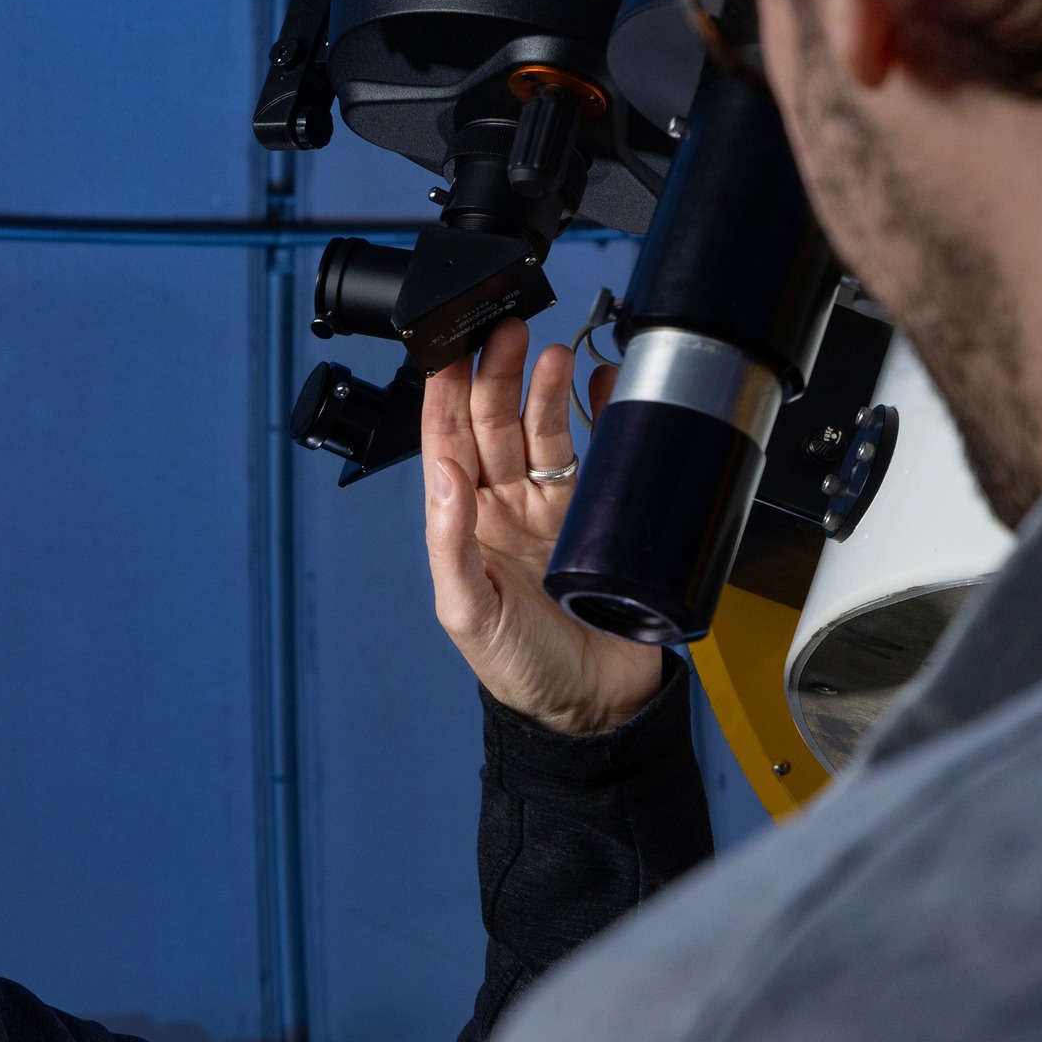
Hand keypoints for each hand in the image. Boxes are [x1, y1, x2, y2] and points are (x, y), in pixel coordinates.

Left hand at [424, 316, 668, 737]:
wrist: (596, 707)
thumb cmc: (520, 671)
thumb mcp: (468, 613)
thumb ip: (448, 545)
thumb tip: (440, 477)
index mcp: (464, 526)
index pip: (446, 445)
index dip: (445, 397)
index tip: (449, 353)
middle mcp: (504, 509)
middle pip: (495, 423)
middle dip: (498, 374)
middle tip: (508, 333)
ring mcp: (553, 506)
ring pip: (544, 428)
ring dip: (545, 387)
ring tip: (553, 353)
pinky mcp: (601, 513)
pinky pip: (598, 450)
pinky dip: (600, 413)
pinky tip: (601, 384)